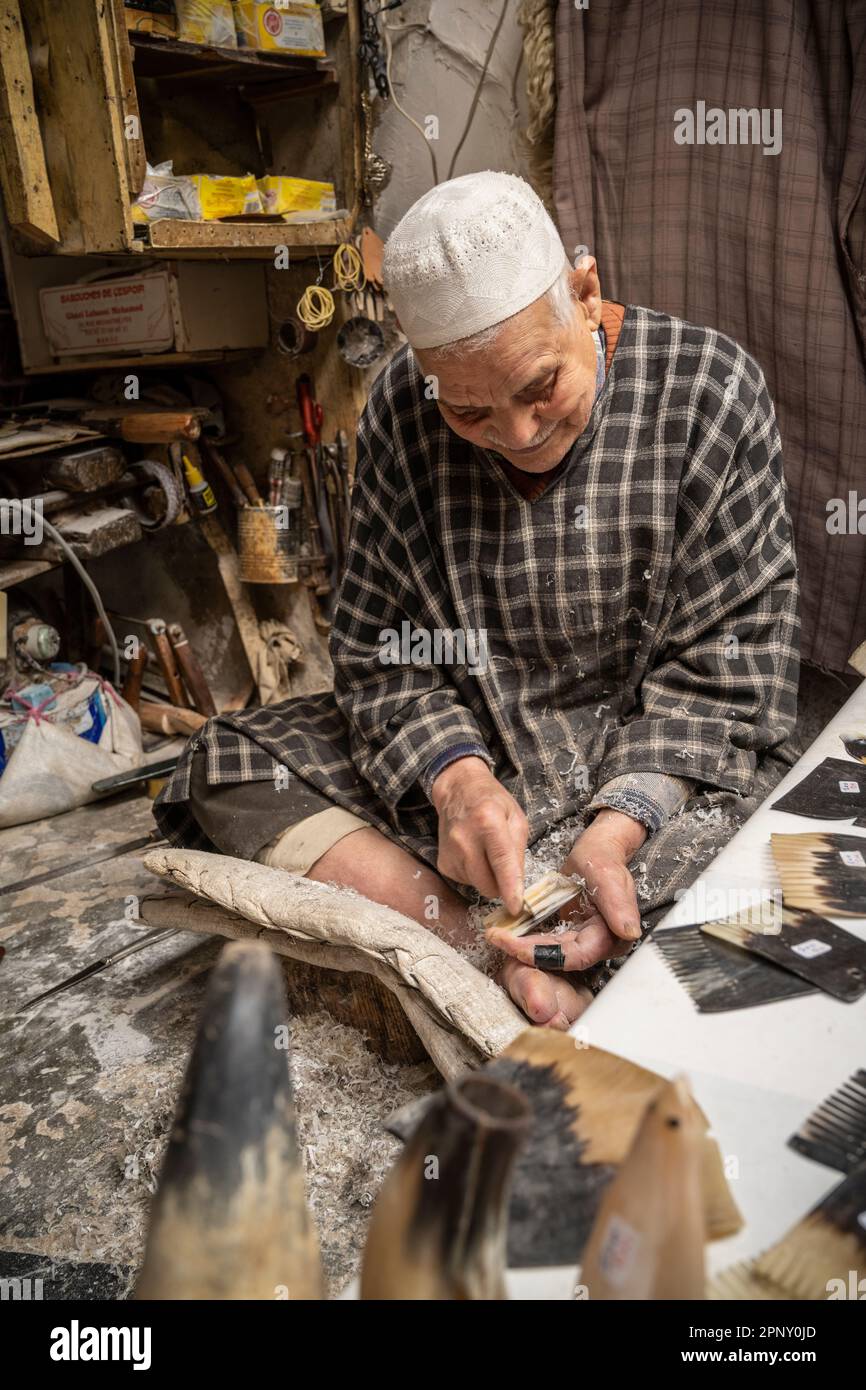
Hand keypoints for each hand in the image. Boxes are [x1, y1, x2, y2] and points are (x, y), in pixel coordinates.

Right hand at [431, 756, 527, 912]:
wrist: (458, 790)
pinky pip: (466, 882)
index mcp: (488, 822)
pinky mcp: (443, 863)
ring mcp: (450, 852)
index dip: (510, 888)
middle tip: (504, 866)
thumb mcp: (516, 818)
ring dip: (487, 877)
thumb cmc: (492, 802)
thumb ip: (519, 851)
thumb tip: (518, 885)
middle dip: (501, 884)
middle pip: (488, 884)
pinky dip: (474, 874)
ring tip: (486, 852)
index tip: (516, 907)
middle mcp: (465, 839)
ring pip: (477, 886)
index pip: (501, 862)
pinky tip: (474, 854)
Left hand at [489, 809, 646, 971]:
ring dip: (524, 947)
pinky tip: (507, 933)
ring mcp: (583, 939)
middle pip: (559, 958)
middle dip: (527, 951)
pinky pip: (546, 942)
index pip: (576, 956)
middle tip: (498, 939)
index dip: (545, 954)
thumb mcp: (607, 875)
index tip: (516, 947)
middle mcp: (598, 943)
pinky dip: (528, 938)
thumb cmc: (603, 859)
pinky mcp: (569, 933)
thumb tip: (628, 931)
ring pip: (550, 952)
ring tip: (497, 936)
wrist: (597, 851)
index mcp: (612, 935)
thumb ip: (617, 903)